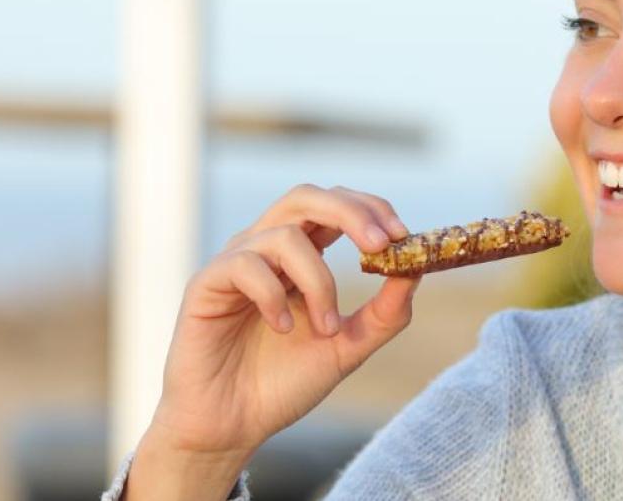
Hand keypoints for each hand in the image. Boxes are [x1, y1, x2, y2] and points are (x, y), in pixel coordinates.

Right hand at [126, 184, 417, 499]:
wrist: (231, 425)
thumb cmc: (282, 382)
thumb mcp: (348, 347)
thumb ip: (384, 313)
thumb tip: (416, 270)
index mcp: (299, 255)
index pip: (336, 206)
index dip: (370, 209)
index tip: (403, 235)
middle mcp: (265, 248)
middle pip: (306, 197)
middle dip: (351, 213)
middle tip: (381, 244)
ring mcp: (234, 262)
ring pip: (284, 234)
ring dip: (318, 280)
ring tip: (326, 328)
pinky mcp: (206, 284)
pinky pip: (245, 265)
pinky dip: (274, 295)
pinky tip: (281, 329)